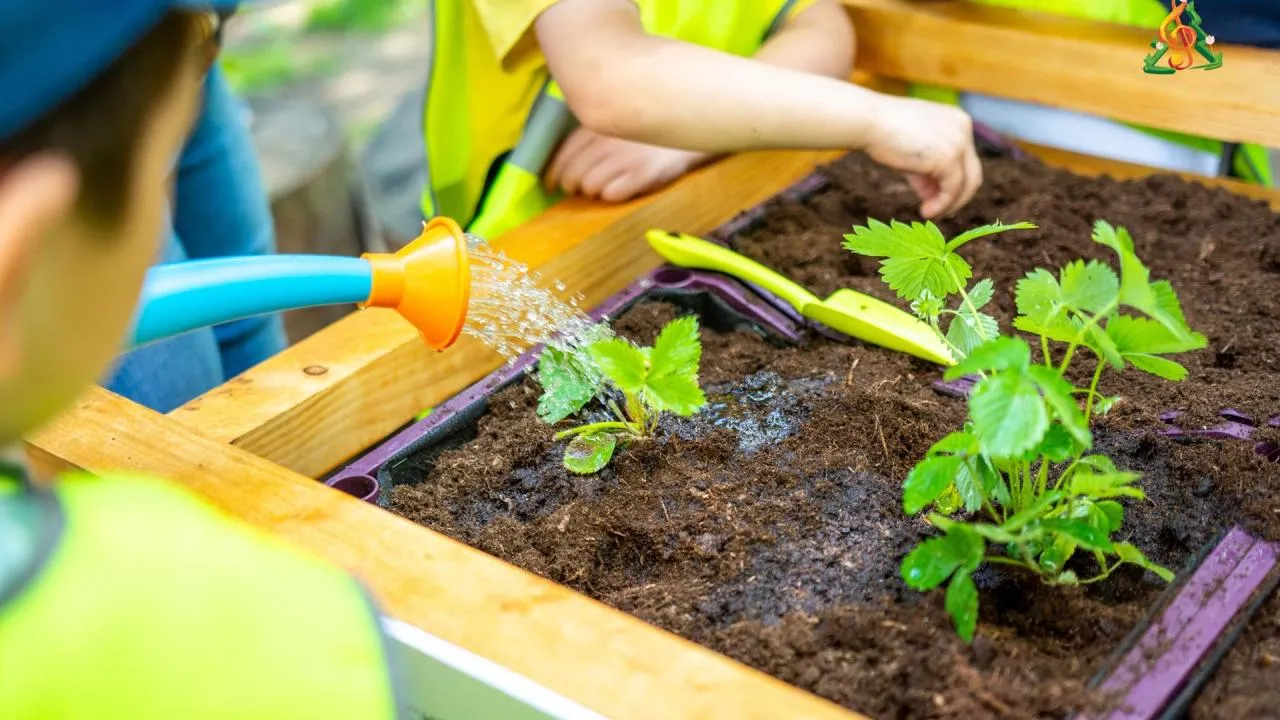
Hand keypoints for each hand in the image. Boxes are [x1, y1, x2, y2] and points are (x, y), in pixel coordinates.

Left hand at [544, 128, 710, 202]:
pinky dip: (612, 196)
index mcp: (597, 126)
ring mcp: (625, 157)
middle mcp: (607, 140)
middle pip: (572, 174)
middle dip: (571, 186)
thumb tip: (561, 166)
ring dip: (593, 192)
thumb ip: (590, 138)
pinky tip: (621, 190)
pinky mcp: (642, 174)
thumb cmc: (647, 133)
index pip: (562, 155)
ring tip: (605, 187)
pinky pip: (611, 195)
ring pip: (589, 186)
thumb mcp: (615, 126)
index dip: (552, 174)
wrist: (690, 131)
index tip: (552, 185)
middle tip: (578, 190)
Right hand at [864, 96, 982, 218]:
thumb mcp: (913, 153)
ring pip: (966, 184)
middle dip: (956, 196)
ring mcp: (959, 142)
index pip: (965, 159)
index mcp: (958, 121)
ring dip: (950, 204)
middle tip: (938, 211)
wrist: (868, 121)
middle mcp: (964, 129)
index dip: (952, 182)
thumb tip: (933, 199)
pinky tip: (926, 212)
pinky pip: (952, 190)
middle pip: (972, 172)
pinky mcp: (949, 157)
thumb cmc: (883, 133)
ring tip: (931, 214)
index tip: (933, 197)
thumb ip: (927, 172)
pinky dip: (942, 205)